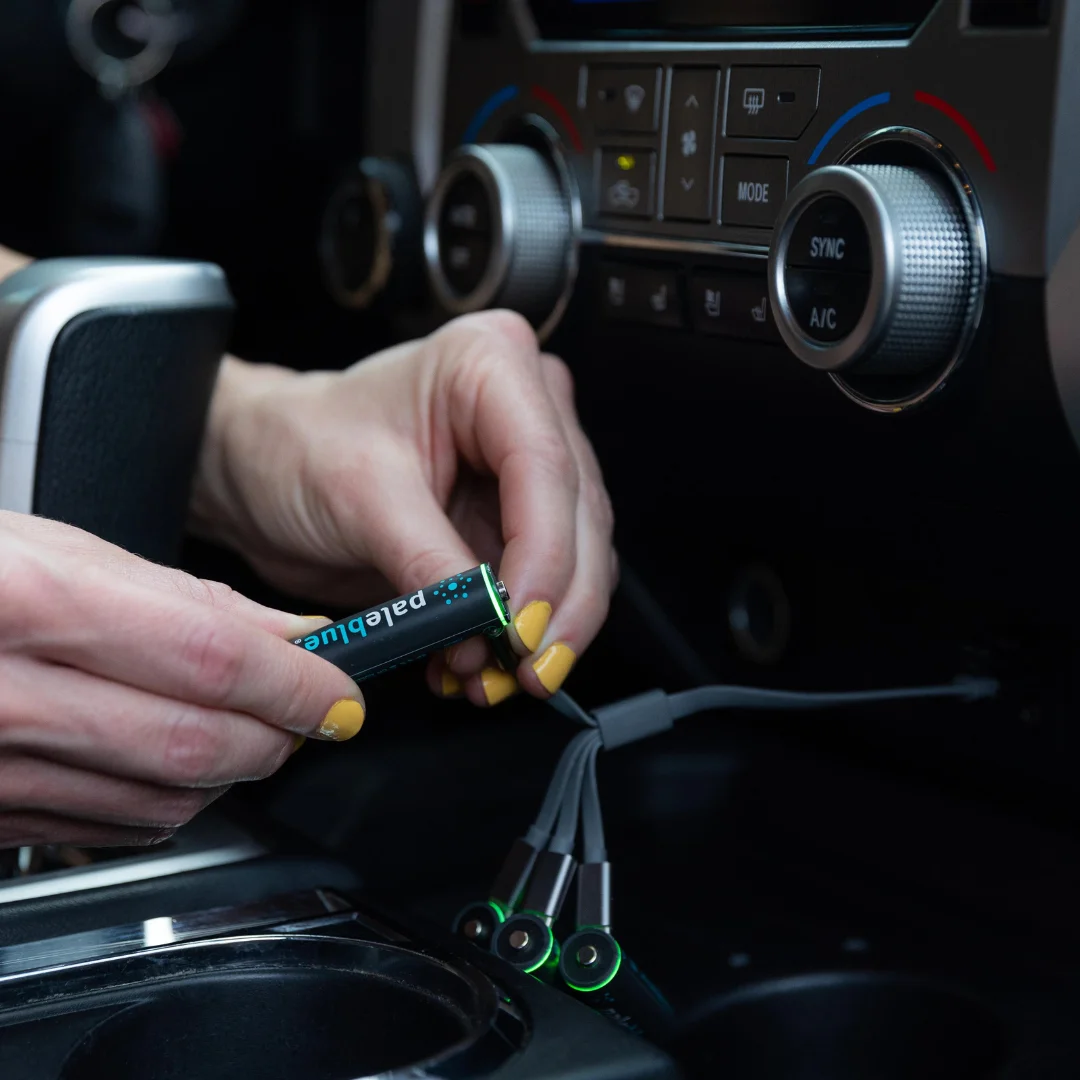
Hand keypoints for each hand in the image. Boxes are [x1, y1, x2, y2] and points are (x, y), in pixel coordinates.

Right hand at [0, 512, 365, 848]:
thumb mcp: (59, 547)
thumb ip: (184, 598)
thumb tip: (289, 633)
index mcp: (28, 598)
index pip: (212, 659)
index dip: (301, 682)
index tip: (343, 689)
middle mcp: (2, 694)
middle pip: (198, 745)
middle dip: (282, 734)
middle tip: (313, 708)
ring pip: (166, 803)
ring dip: (236, 770)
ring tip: (251, 725)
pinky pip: (111, 829)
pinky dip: (171, 801)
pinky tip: (177, 759)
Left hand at [191, 311, 616, 705]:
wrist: (261, 471)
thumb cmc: (295, 448)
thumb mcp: (358, 499)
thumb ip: (431, 564)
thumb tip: (489, 627)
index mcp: (489, 364)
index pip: (546, 467)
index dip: (545, 556)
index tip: (520, 628)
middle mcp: (526, 407)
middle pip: (580, 516)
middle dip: (558, 605)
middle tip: (526, 670)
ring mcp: (525, 467)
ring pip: (579, 558)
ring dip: (543, 630)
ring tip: (489, 679)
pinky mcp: (515, 521)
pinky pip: (544, 586)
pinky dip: (516, 635)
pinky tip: (475, 665)